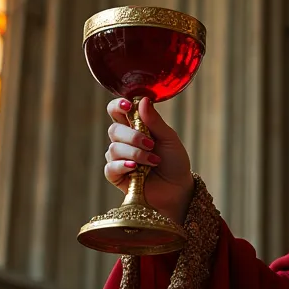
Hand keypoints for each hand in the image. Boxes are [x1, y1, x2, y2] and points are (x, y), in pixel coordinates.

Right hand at [104, 97, 193, 223]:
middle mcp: (124, 141)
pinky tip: (136, 168)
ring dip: (135, 153)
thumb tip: (143, 100)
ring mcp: (119, 158)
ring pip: (113, 148)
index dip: (118, 105)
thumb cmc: (175, 162)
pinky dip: (123, 165)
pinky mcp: (117, 176)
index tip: (127, 105)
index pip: (117, 111)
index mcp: (136, 127)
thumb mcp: (169, 138)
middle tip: (151, 144)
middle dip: (132, 136)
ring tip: (153, 161)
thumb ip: (155, 121)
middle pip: (114, 129)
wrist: (178, 188)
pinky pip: (110, 167)